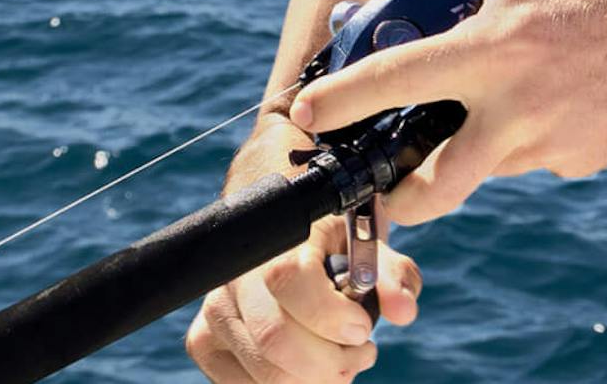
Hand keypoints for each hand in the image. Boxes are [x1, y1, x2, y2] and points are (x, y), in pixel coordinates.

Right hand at [184, 210, 420, 381]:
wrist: (283, 237)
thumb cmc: (332, 245)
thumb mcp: (369, 249)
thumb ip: (392, 276)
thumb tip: (402, 310)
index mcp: (278, 239)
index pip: (289, 280)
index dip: (331, 316)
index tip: (361, 328)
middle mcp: (235, 274)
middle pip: (275, 340)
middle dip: (330, 364)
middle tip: (359, 354)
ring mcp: (216, 310)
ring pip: (265, 373)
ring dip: (315, 381)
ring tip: (340, 359)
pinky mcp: (204, 343)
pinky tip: (307, 368)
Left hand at [287, 0, 606, 225]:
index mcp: (490, 50)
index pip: (395, 81)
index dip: (341, 102)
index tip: (303, 116)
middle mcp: (513, 109)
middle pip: (434, 186)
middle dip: (397, 201)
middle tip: (379, 186)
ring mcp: (545, 146)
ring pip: (480, 171)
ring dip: (465, 153)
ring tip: (482, 109)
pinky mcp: (572, 165)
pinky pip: (524, 161)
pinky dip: (517, 140)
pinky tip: (544, 102)